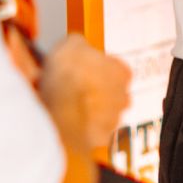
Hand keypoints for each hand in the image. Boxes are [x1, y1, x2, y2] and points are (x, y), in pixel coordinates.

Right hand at [39, 35, 130, 151]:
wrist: (58, 110)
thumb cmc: (67, 75)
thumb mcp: (71, 44)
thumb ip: (80, 43)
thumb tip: (78, 44)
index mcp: (122, 73)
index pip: (115, 70)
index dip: (96, 71)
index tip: (80, 73)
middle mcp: (124, 97)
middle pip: (110, 94)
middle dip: (95, 94)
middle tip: (72, 92)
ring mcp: (113, 120)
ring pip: (102, 116)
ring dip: (88, 113)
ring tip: (66, 110)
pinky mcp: (100, 139)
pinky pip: (91, 135)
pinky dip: (81, 132)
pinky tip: (67, 126)